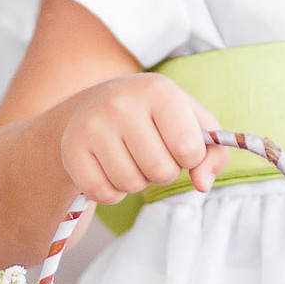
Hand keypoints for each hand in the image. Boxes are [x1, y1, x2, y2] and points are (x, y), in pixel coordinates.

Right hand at [58, 73, 230, 205]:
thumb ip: (213, 152)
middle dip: (163, 170)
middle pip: (160, 170)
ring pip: (131, 184)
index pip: (189, 150)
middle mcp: (122, 102)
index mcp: (158, 90)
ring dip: (138, 181)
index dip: (189, 157)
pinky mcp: (71, 149)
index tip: (178, 143)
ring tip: (131, 157)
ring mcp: (92, 125)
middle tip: (151, 151)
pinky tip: (110, 168)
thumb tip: (202, 184)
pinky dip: (112, 191)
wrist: (96, 104)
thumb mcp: (192, 122)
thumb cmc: (157, 116)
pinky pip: (103, 193)